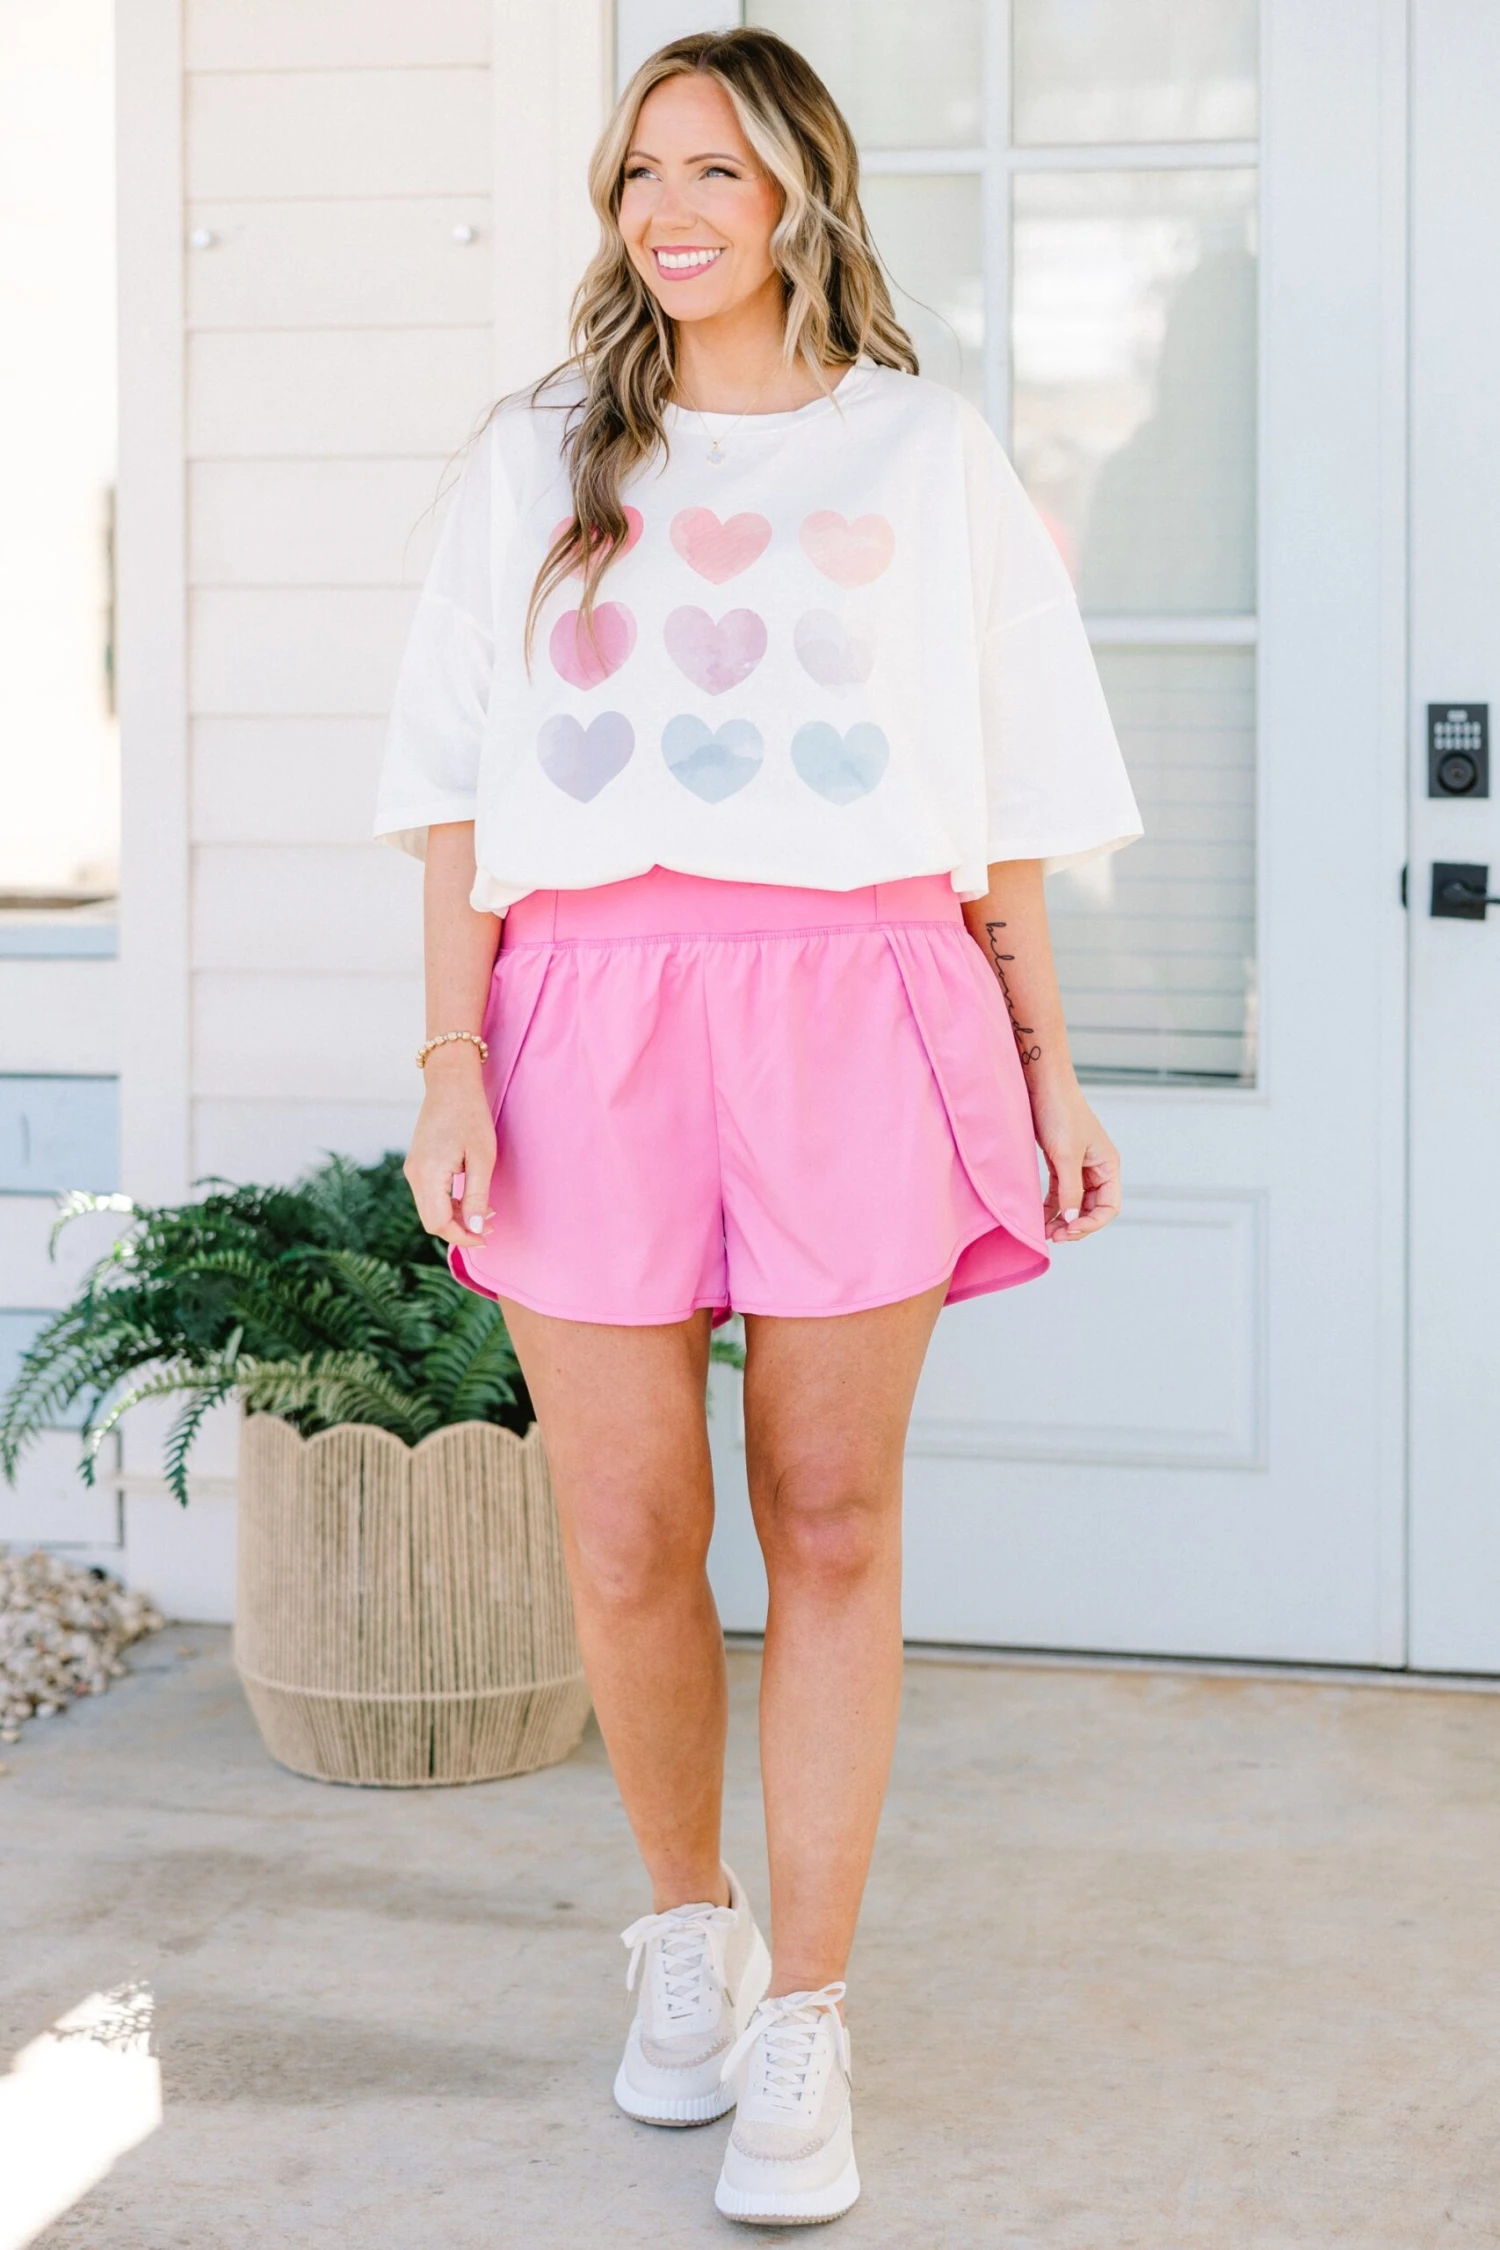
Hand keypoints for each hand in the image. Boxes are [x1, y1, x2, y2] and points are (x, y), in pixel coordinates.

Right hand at [403, 1048, 496, 1249]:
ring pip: (430, 1209)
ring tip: (486, 1210)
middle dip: (460, 1229)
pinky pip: (429, 1195)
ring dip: (456, 1216)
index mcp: (429, 1174)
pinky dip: (449, 1203)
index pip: (438, 1223)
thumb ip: (478, 1196)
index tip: (486, 1238)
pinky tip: (470, 1197)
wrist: (450, 1084)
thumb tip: (477, 1229)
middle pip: (432, 1220)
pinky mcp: (417, 1164)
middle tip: (490, 1226)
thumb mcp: (482, 1158)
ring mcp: (412, 1169)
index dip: (462, 1237)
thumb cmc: (470, 1116)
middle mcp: (414, 1175)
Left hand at [1028, 1074, 1120, 1244]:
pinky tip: (1039, 1218)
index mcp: (1109, 1165)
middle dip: (1075, 1224)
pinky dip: (1051, 1207)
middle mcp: (1098, 1169)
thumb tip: (1071, 1220)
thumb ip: (1070, 1190)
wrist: (1042, 1085)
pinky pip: (1060, 1193)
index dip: (1091, 1224)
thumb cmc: (1060, 1113)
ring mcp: (1079, 1167)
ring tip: (1045, 1232)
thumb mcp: (1065, 1155)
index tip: (1069, 1230)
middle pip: (1092, 1209)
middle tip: (1053, 1236)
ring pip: (1074, 1203)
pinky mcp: (1061, 1163)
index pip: (1109, 1207)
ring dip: (1062, 1219)